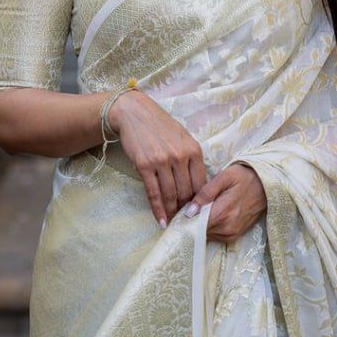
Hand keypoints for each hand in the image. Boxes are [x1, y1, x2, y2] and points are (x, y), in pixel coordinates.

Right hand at [108, 88, 208, 226]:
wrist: (134, 113)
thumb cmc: (160, 126)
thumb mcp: (183, 138)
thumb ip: (191, 159)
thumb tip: (196, 186)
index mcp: (194, 150)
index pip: (201, 184)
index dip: (199, 201)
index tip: (197, 212)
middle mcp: (180, 156)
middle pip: (186, 192)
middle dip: (185, 210)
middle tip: (184, 222)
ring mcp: (161, 161)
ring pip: (170, 194)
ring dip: (171, 212)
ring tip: (172, 223)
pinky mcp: (144, 165)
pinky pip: (153, 193)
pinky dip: (157, 209)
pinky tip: (160, 220)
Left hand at [184, 162, 266, 242]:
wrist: (267, 185)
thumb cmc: (245, 177)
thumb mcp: (224, 178)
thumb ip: (205, 194)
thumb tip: (188, 212)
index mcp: (222, 214)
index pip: (193, 225)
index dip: (183, 219)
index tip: (177, 211)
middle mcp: (227, 229)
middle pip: (197, 231)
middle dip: (190, 221)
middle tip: (187, 207)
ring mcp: (231, 234)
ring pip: (204, 235)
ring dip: (199, 225)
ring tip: (200, 210)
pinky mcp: (234, 237)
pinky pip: (214, 236)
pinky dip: (208, 228)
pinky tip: (209, 215)